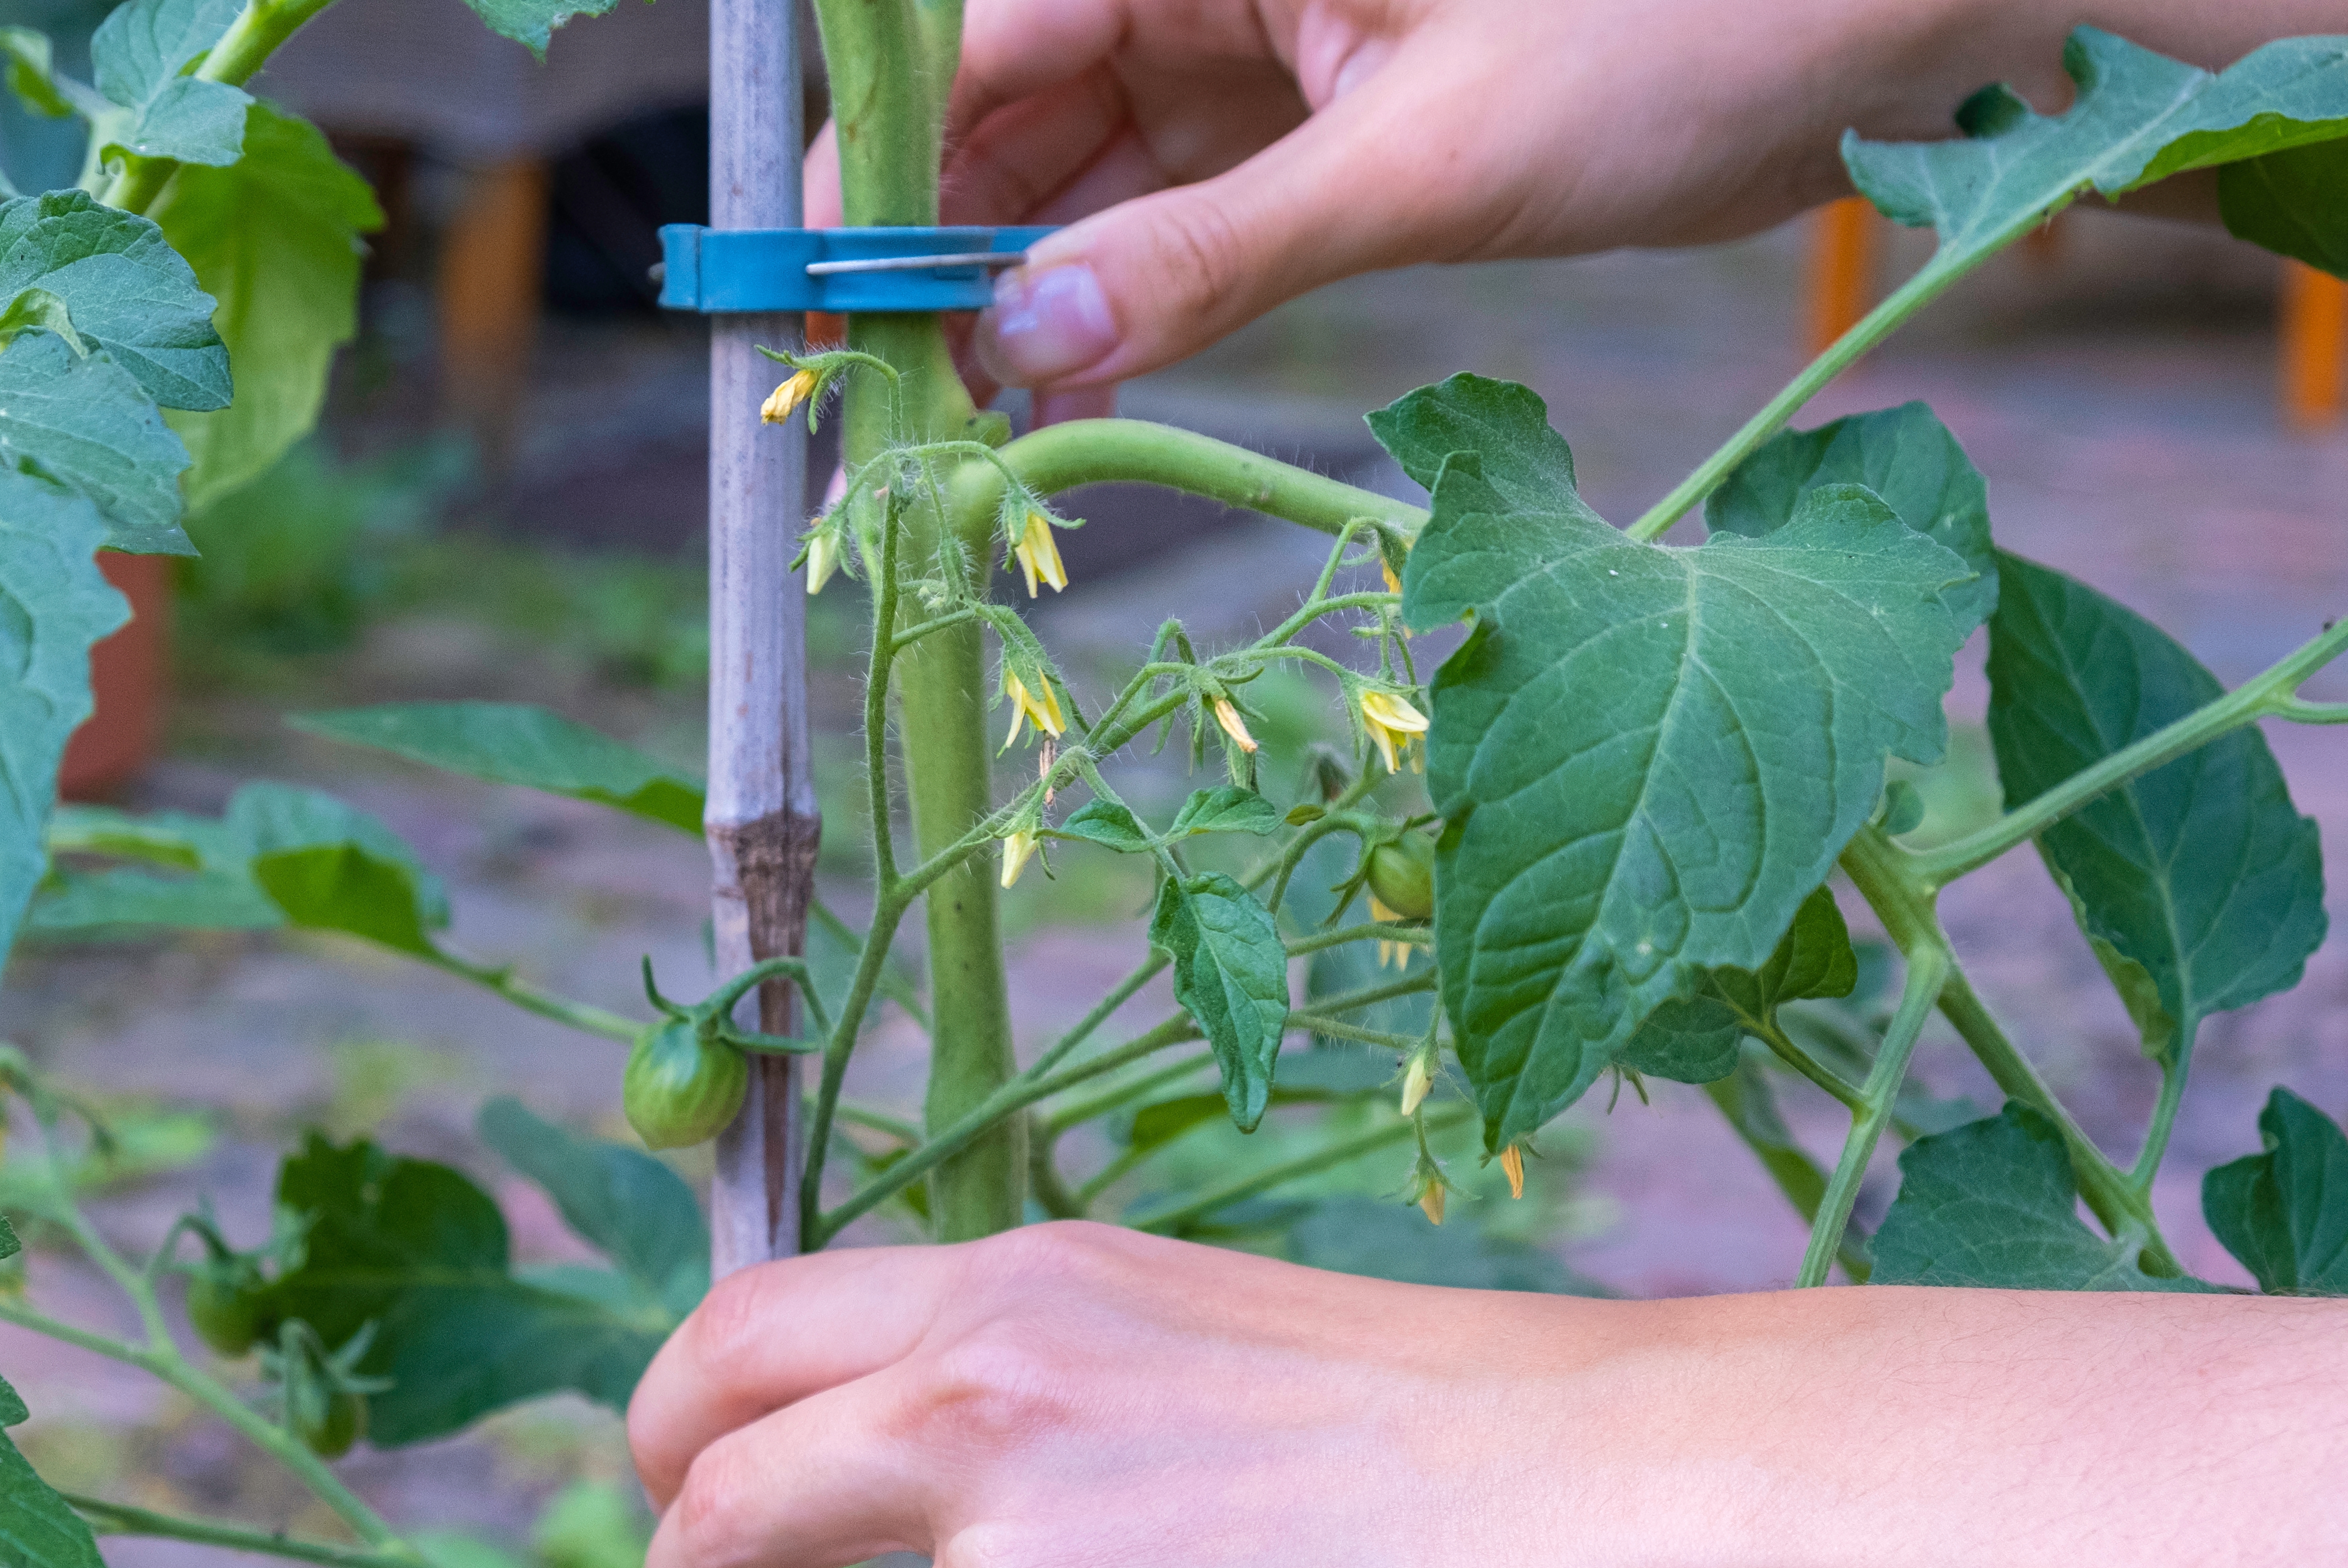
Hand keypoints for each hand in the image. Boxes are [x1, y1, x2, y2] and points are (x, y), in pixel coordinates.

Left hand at [630, 1224, 2347, 1567]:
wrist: (1610, 1492)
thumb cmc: (1431, 1413)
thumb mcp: (1181, 1335)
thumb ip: (1013, 1400)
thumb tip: (874, 1506)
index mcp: (1012, 1292)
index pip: (739, 1330)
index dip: (674, 1429)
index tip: (693, 1497)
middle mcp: (985, 1399)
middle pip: (713, 1486)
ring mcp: (1030, 1561)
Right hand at [808, 0, 2322, 400]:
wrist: (1884, 21)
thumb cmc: (1691, 30)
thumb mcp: (1431, 161)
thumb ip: (1214, 254)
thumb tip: (1023, 345)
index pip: (979, 38)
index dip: (871, 173)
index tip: (800, 295)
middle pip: (1009, 99)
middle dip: (934, 240)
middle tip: (870, 392)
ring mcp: (1269, 36)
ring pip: (1083, 157)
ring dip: (1021, 280)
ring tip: (960, 412)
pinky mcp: (1322, 108)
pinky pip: (1175, 195)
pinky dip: (1122, 285)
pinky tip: (1073, 378)